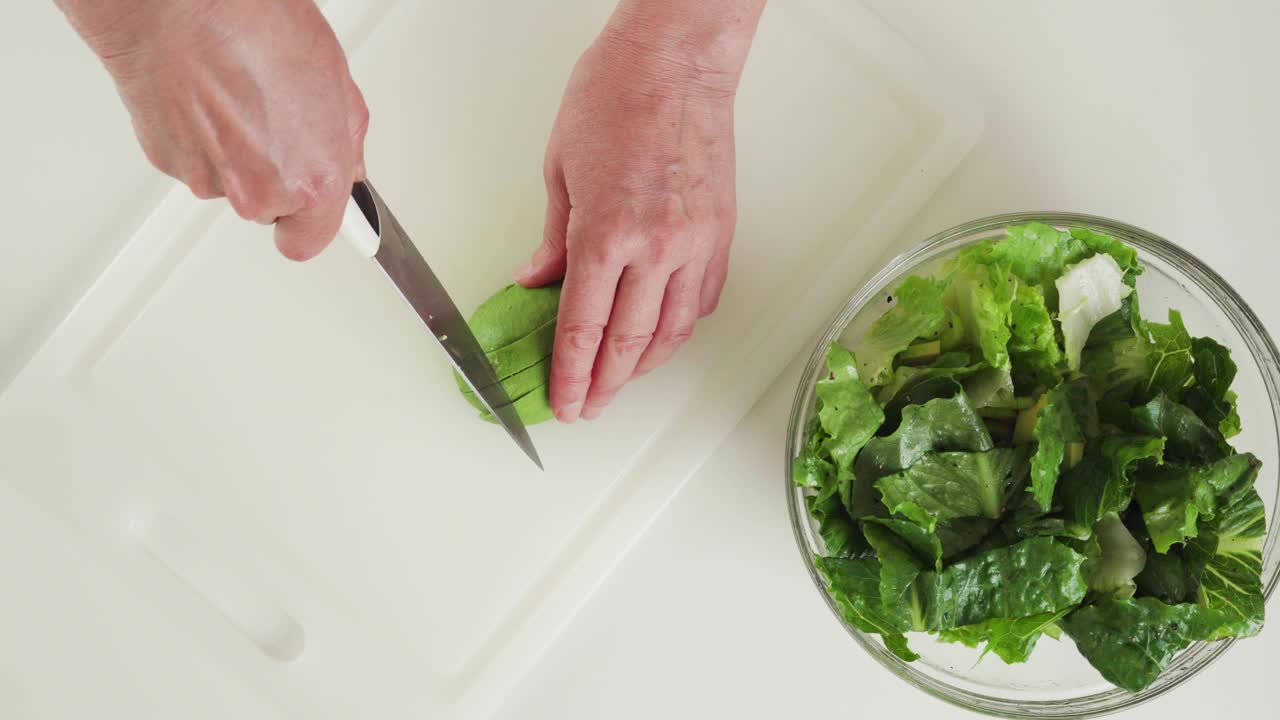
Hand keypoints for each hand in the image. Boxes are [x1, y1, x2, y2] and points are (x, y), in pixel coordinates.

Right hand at [56, 0, 367, 260]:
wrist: (181, 8)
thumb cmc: (255, 27)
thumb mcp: (335, 82)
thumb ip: (343, 140)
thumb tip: (344, 162)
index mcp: (313, 179)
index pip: (309, 241)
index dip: (311, 219)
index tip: (314, 210)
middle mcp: (260, 191)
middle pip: (270, 208)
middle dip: (276, 174)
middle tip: (275, 122)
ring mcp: (211, 180)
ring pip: (232, 185)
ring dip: (237, 155)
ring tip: (240, 99)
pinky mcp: (169, 162)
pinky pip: (196, 164)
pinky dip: (202, 140)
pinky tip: (209, 100)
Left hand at [516, 1, 763, 422]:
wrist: (676, 61)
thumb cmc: (614, 97)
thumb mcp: (559, 168)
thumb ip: (553, 238)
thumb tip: (538, 281)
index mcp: (606, 233)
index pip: (582, 330)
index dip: (570, 377)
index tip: (563, 403)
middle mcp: (656, 247)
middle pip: (627, 343)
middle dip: (604, 385)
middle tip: (588, 407)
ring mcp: (695, 243)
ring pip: (672, 331)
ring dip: (644, 366)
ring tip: (622, 382)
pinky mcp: (721, 234)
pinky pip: (701, 300)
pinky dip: (680, 328)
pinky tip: (662, 337)